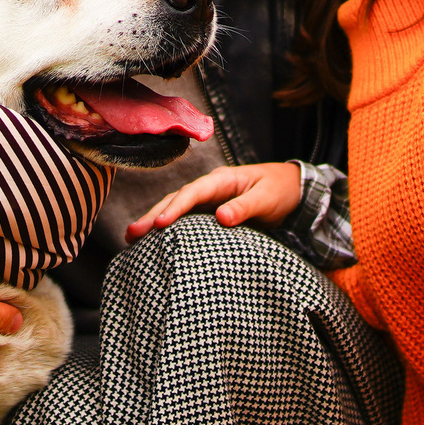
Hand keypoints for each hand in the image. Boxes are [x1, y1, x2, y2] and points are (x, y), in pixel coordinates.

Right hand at [124, 162, 302, 241]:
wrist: (292, 190)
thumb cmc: (280, 190)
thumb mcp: (267, 198)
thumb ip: (245, 207)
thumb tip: (221, 218)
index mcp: (221, 180)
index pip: (192, 192)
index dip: (174, 208)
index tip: (159, 224)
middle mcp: (209, 189)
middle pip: (175, 200)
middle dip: (153, 215)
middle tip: (132, 233)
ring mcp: (208, 202)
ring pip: (175, 211)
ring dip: (155, 223)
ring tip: (131, 240)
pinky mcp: (210, 215)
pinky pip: (186, 222)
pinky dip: (169, 231)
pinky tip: (155, 244)